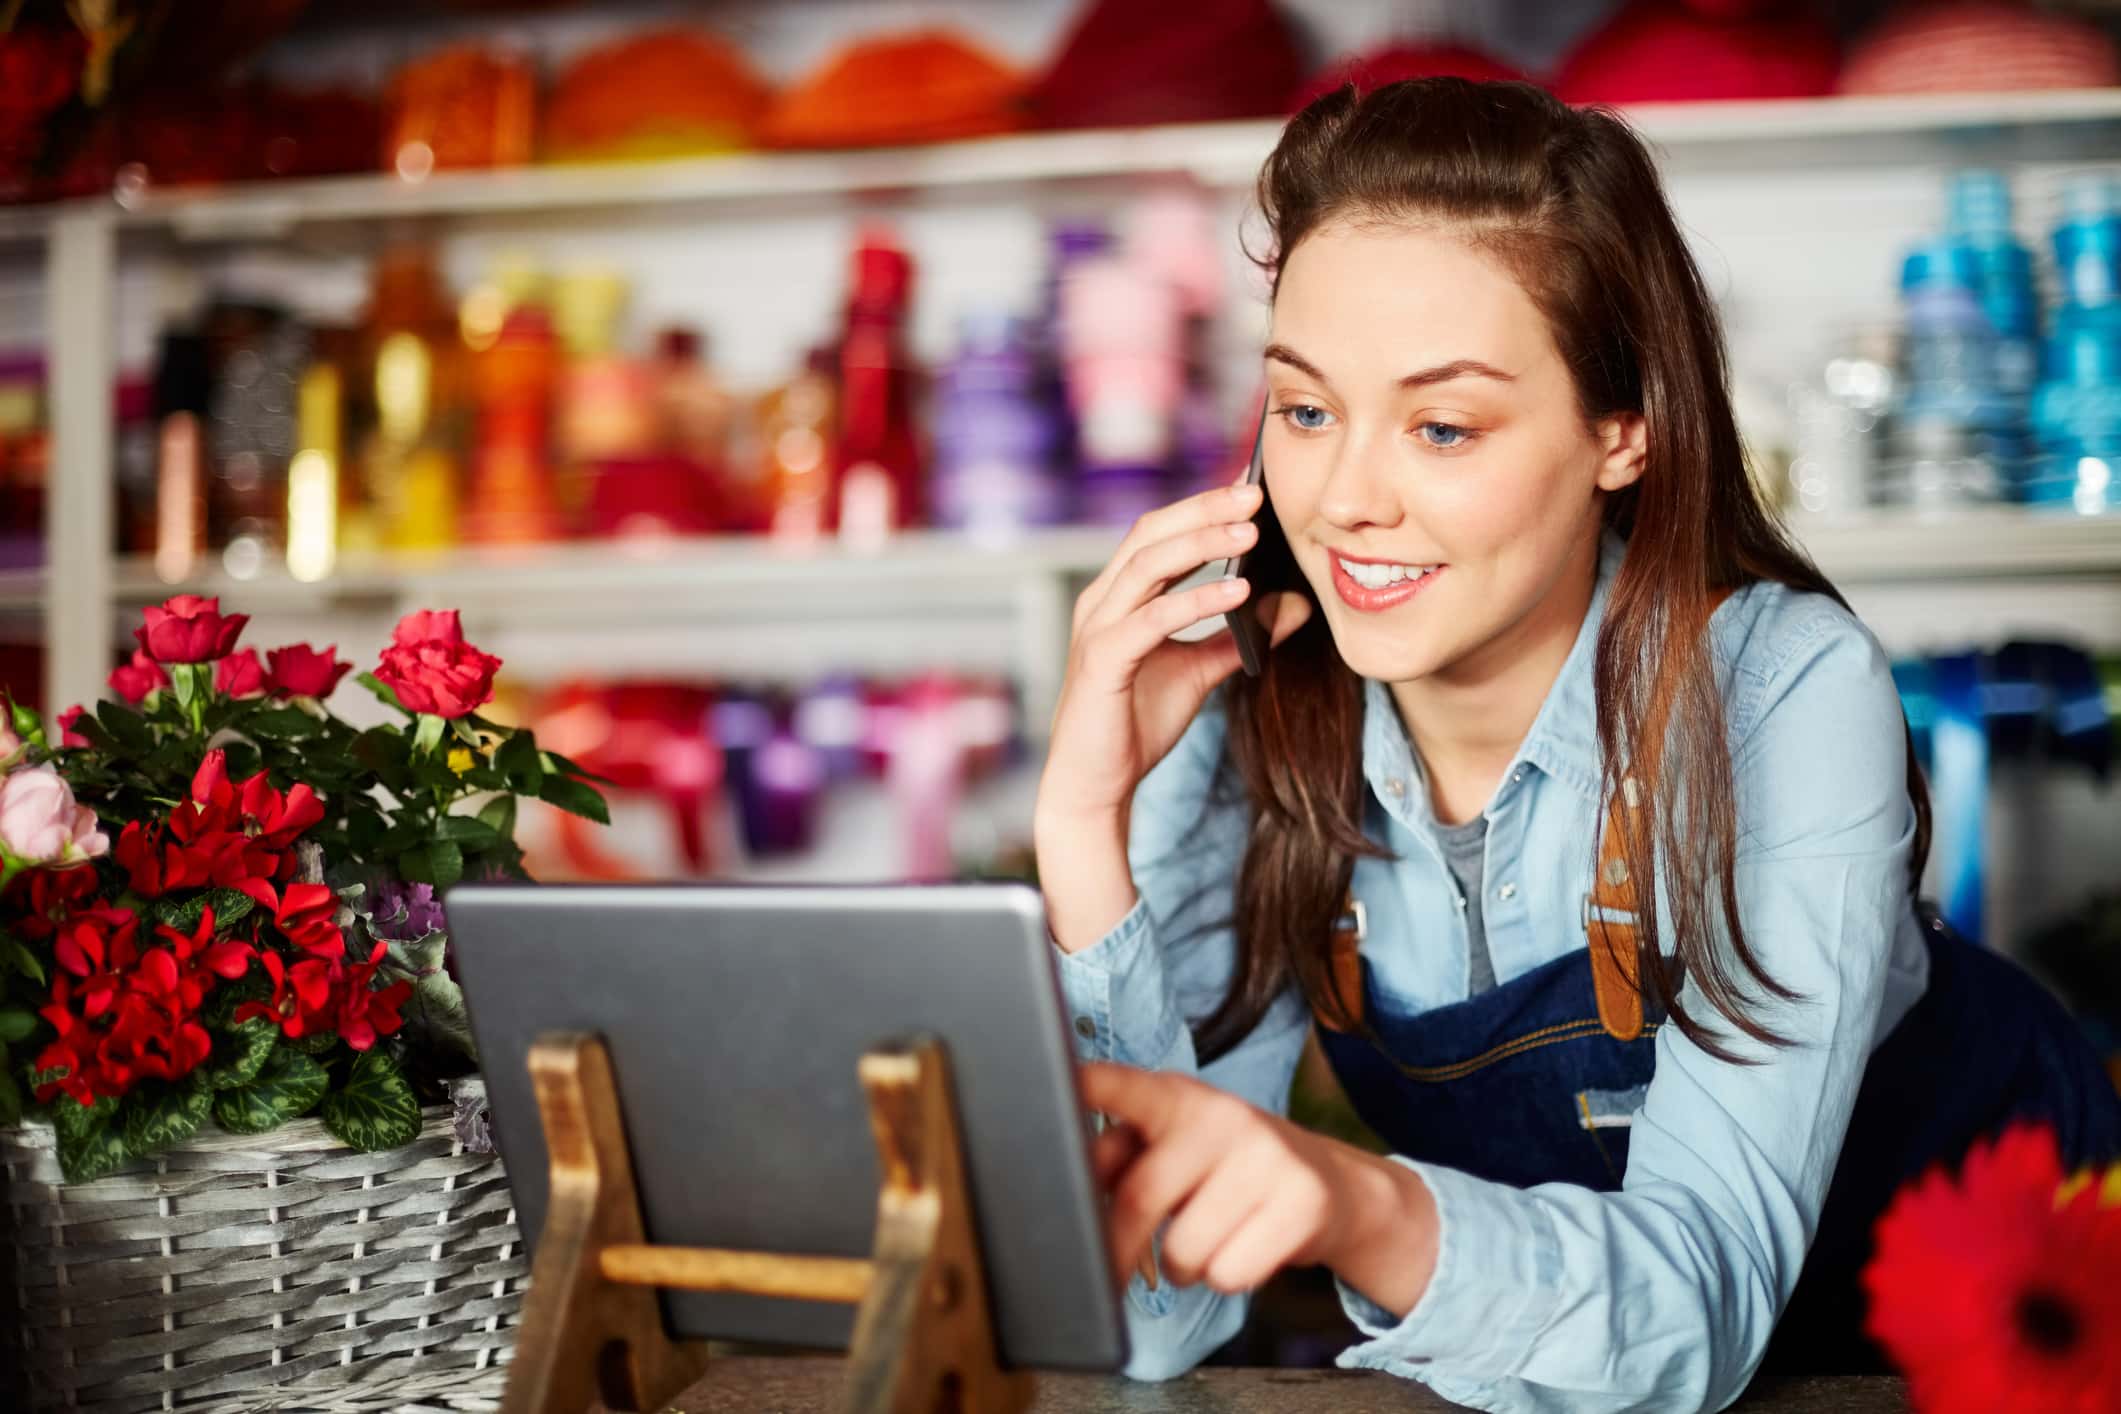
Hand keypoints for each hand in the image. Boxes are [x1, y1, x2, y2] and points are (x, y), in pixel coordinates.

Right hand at [1037, 482, 1311, 828]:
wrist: (1096, 784)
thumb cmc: (1136, 723)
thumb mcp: (1200, 671)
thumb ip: (1239, 636)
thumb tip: (1294, 606)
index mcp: (1118, 596)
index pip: (1158, 533)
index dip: (1201, 506)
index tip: (1250, 489)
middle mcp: (1101, 601)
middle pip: (1150, 533)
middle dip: (1203, 509)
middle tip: (1254, 494)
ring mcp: (1097, 628)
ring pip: (1148, 564)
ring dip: (1202, 542)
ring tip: (1250, 532)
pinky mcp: (1103, 661)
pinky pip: (1152, 619)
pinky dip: (1196, 600)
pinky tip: (1239, 592)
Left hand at [1080, 1061, 1419, 1298]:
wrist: (1333, 1186)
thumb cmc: (1227, 1170)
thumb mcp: (1174, 1149)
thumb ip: (1119, 1158)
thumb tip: (1074, 1183)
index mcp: (1178, 1098)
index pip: (1127, 1088)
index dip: (1093, 1087)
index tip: (1062, 1080)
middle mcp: (1223, 1115)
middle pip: (1140, 1196)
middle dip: (1117, 1248)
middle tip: (1114, 1269)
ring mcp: (1268, 1156)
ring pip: (1184, 1250)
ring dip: (1181, 1267)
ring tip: (1204, 1242)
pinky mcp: (1303, 1202)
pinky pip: (1228, 1275)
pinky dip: (1226, 1278)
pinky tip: (1243, 1249)